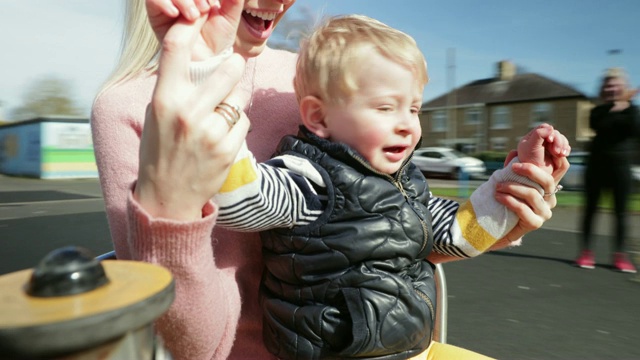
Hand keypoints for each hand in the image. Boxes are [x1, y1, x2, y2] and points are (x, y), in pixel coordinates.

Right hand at [134, 9, 248, 220]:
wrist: (166, 197)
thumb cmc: (159, 152)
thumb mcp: (155, 115)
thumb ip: (174, 89)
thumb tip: (199, 63)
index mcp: (164, 100)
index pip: (176, 50)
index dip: (188, 27)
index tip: (198, 19)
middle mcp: (188, 113)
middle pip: (226, 69)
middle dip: (234, 65)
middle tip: (233, 66)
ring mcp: (210, 132)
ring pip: (238, 97)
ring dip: (233, 100)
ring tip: (220, 113)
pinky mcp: (228, 149)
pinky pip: (242, 122)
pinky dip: (236, 125)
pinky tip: (222, 137)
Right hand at [146, 0, 242, 59]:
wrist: (206, 60)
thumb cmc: (218, 38)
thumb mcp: (230, 15)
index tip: (214, 4)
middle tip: (205, 8)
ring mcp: (169, 1)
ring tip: (193, 16)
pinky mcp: (156, 12)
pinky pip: (153, 0)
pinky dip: (163, 3)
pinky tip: (175, 14)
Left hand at [493, 156, 569, 243]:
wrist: (499, 227)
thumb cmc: (507, 200)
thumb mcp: (512, 181)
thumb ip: (514, 168)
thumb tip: (514, 152)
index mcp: (548, 187)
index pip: (562, 168)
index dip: (557, 158)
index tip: (541, 153)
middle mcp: (550, 199)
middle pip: (547, 180)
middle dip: (530, 171)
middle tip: (513, 167)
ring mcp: (544, 212)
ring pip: (532, 194)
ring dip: (512, 187)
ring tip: (498, 186)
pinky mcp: (535, 223)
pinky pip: (522, 208)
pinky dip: (509, 200)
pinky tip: (499, 197)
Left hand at [514, 123, 570, 174]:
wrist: (533, 177)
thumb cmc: (529, 162)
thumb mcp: (531, 146)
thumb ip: (539, 134)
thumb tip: (551, 127)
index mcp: (532, 137)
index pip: (544, 127)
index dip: (549, 132)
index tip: (549, 140)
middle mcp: (541, 140)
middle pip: (555, 133)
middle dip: (558, 141)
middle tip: (556, 151)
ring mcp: (549, 146)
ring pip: (561, 139)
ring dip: (563, 145)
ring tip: (561, 154)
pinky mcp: (556, 153)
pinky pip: (565, 147)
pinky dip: (566, 149)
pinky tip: (564, 154)